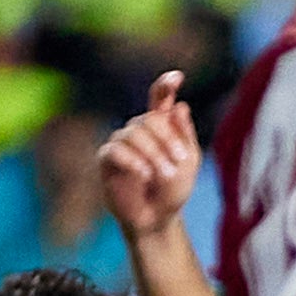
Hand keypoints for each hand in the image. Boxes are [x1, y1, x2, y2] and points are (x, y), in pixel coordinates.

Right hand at [99, 71, 200, 240]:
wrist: (157, 219)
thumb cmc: (174, 190)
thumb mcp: (188, 163)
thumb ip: (184, 135)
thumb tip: (180, 106)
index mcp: (162, 126)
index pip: (160, 99)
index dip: (165, 86)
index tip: (177, 77)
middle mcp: (139, 129)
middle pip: (150, 119)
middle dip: (167, 139)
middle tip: (179, 161)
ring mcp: (122, 142)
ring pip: (133, 134)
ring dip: (153, 154)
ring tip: (164, 174)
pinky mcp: (107, 159)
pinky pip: (116, 150)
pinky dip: (132, 161)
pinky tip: (144, 174)